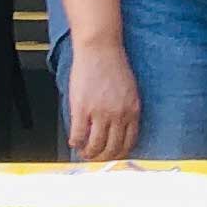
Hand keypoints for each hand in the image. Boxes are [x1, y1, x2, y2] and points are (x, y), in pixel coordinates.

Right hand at [60, 35, 141, 161]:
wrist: (100, 48)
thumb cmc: (113, 64)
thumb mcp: (129, 90)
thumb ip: (126, 110)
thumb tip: (119, 129)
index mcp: (133, 110)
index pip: (129, 142)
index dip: (119, 153)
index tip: (112, 155)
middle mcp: (119, 114)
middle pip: (112, 148)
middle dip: (103, 157)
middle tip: (95, 157)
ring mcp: (100, 112)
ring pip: (95, 146)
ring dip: (88, 153)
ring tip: (83, 152)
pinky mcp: (82, 108)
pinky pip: (78, 135)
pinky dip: (75, 142)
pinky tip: (74, 141)